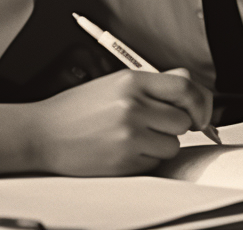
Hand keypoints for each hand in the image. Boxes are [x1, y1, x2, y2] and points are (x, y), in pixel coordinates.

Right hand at [28, 68, 212, 175]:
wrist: (42, 134)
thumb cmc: (77, 110)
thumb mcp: (114, 84)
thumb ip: (152, 85)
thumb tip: (190, 92)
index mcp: (131, 81)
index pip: (185, 85)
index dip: (200, 101)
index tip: (199, 112)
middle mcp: (132, 105)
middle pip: (182, 120)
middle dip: (172, 126)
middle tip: (152, 126)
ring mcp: (129, 134)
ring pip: (172, 145)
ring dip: (159, 145)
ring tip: (132, 139)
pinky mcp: (124, 161)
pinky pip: (155, 163)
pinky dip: (145, 160)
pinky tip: (122, 151)